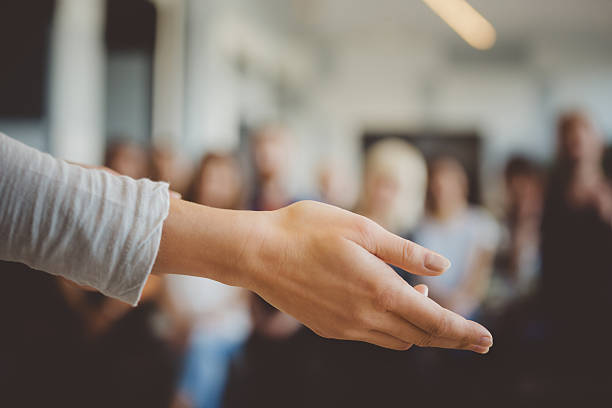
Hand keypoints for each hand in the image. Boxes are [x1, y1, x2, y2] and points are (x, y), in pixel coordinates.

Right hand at [243, 201, 492, 351]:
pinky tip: (387, 305)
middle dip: (451, 338)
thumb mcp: (361, 228)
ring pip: (397, 339)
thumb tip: (441, 266)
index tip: (487, 340)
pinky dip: (391, 327)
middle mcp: (364, 316)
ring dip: (419, 329)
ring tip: (425, 304)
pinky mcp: (328, 328)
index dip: (464, 332)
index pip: (434, 321)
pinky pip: (371, 336)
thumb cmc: (306, 230)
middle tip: (474, 338)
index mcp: (378, 288)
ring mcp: (345, 326)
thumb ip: (404, 251)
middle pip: (420, 336)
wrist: (256, 252)